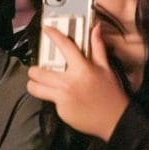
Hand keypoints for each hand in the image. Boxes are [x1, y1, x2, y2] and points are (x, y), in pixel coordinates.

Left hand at [27, 24, 128, 141]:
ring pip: (35, 88)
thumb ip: (97, 48)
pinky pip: (49, 101)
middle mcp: (69, 83)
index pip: (64, 47)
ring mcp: (62, 98)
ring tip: (38, 83)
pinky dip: (52, 98)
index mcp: (81, 69)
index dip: (53, 35)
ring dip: (34, 84)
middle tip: (37, 70)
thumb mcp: (106, 68)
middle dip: (35, 70)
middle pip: (38, 72)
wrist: (114, 120)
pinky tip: (61, 98)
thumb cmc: (111, 94)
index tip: (46, 30)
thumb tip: (95, 29)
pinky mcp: (61, 111)